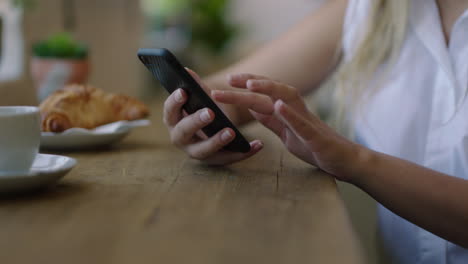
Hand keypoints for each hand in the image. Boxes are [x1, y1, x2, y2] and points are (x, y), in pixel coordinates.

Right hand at [162, 69, 262, 165]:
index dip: (175, 102)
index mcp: (173, 120)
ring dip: (216, 142)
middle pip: (184, 132)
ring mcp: (196, 152)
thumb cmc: (203, 109)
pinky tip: (257, 145)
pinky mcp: (214, 160)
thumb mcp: (201, 98)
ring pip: (203, 150)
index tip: (184, 91)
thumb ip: (196, 86)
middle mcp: (180, 138)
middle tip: (210, 112)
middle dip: (196, 122)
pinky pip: (228, 158)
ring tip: (231, 132)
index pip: (169, 111)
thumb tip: (187, 71)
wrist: (213, 128)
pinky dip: (243, 153)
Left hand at [212, 73, 361, 180]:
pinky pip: (303, 124)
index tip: (228, 80)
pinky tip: (278, 106)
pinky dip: (290, 114)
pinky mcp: (316, 137)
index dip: (247, 84)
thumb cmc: (314, 146)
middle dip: (251, 82)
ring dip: (269, 89)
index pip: (266, 93)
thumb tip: (251, 107)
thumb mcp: (285, 133)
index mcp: (288, 111)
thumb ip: (270, 120)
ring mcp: (308, 122)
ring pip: (288, 99)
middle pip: (273, 90)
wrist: (344, 161)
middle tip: (229, 78)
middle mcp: (297, 111)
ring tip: (250, 85)